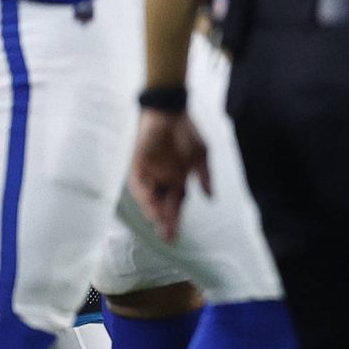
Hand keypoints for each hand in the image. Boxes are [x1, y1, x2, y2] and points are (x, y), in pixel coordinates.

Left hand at [130, 110, 209, 240]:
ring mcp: (150, 172)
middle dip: (164, 222)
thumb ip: (204, 176)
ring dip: (153, 211)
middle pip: (162, 205)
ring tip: (160, 223)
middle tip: (168, 237)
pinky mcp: (139, 164)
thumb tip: (210, 197)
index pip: (176, 204)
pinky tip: (149, 205)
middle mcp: (163, 179)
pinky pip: (138, 184)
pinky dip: (144, 196)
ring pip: (149, 198)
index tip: (176, 237)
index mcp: (178, 179)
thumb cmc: (187, 131)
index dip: (175, 219)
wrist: (170, 110)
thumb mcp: (201, 155)